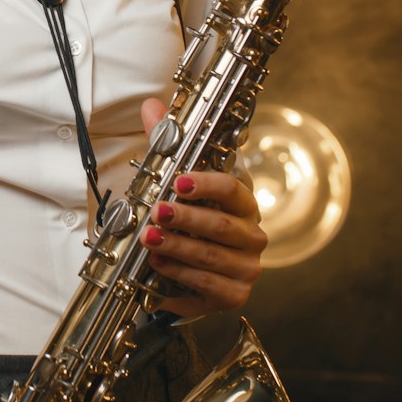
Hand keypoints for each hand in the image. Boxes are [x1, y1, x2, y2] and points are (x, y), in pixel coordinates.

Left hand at [136, 96, 267, 317]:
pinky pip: (206, 286)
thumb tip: (151, 105)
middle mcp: (252, 236)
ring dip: (177, 248)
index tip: (178, 181)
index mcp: (245, 204)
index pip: (232, 189)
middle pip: (221, 226)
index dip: (206, 184)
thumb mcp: (178, 183)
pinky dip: (180, 277)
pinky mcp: (233, 295)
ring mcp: (246, 268)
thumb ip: (166, 144)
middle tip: (157, 210)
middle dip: (186, 218)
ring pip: (211, 258)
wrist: (196, 271)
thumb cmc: (192, 222)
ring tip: (149, 238)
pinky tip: (158, 266)